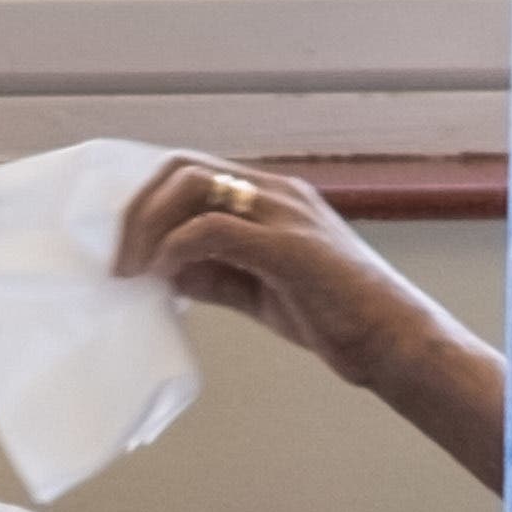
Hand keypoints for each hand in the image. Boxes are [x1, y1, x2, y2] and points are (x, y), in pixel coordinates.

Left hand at [116, 156, 508, 495]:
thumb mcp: (261, 291)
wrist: (395, 343)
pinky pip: (212, 228)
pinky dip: (176, 247)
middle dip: (135, 208)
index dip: (144, 200)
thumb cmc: (336, 318)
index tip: (117, 241)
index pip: (190, 172)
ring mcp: (285, 214)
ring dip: (147, 226)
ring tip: (130, 270)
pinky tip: (164, 277)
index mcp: (272, 198)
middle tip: (116, 258)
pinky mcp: (289, 246)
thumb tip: (162, 271)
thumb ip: (215, 274)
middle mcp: (277, 193)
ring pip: (191, 186)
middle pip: (180, 168)